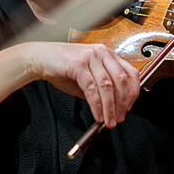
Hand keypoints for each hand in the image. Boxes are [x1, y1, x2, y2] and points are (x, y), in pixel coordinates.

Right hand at [23, 42, 139, 127]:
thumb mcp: (88, 76)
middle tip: (119, 117)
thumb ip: (101, 88)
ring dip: (110, 107)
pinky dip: (96, 105)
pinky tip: (97, 114)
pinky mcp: (79, 64)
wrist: (40, 58)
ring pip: (107, 86)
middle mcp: (102, 53)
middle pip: (121, 80)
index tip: (129, 107)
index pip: (130, 73)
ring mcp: (91, 57)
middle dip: (122, 103)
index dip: (133, 92)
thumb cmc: (62, 67)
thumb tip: (114, 106)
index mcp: (107, 54)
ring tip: (109, 121)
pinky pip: (92, 89)